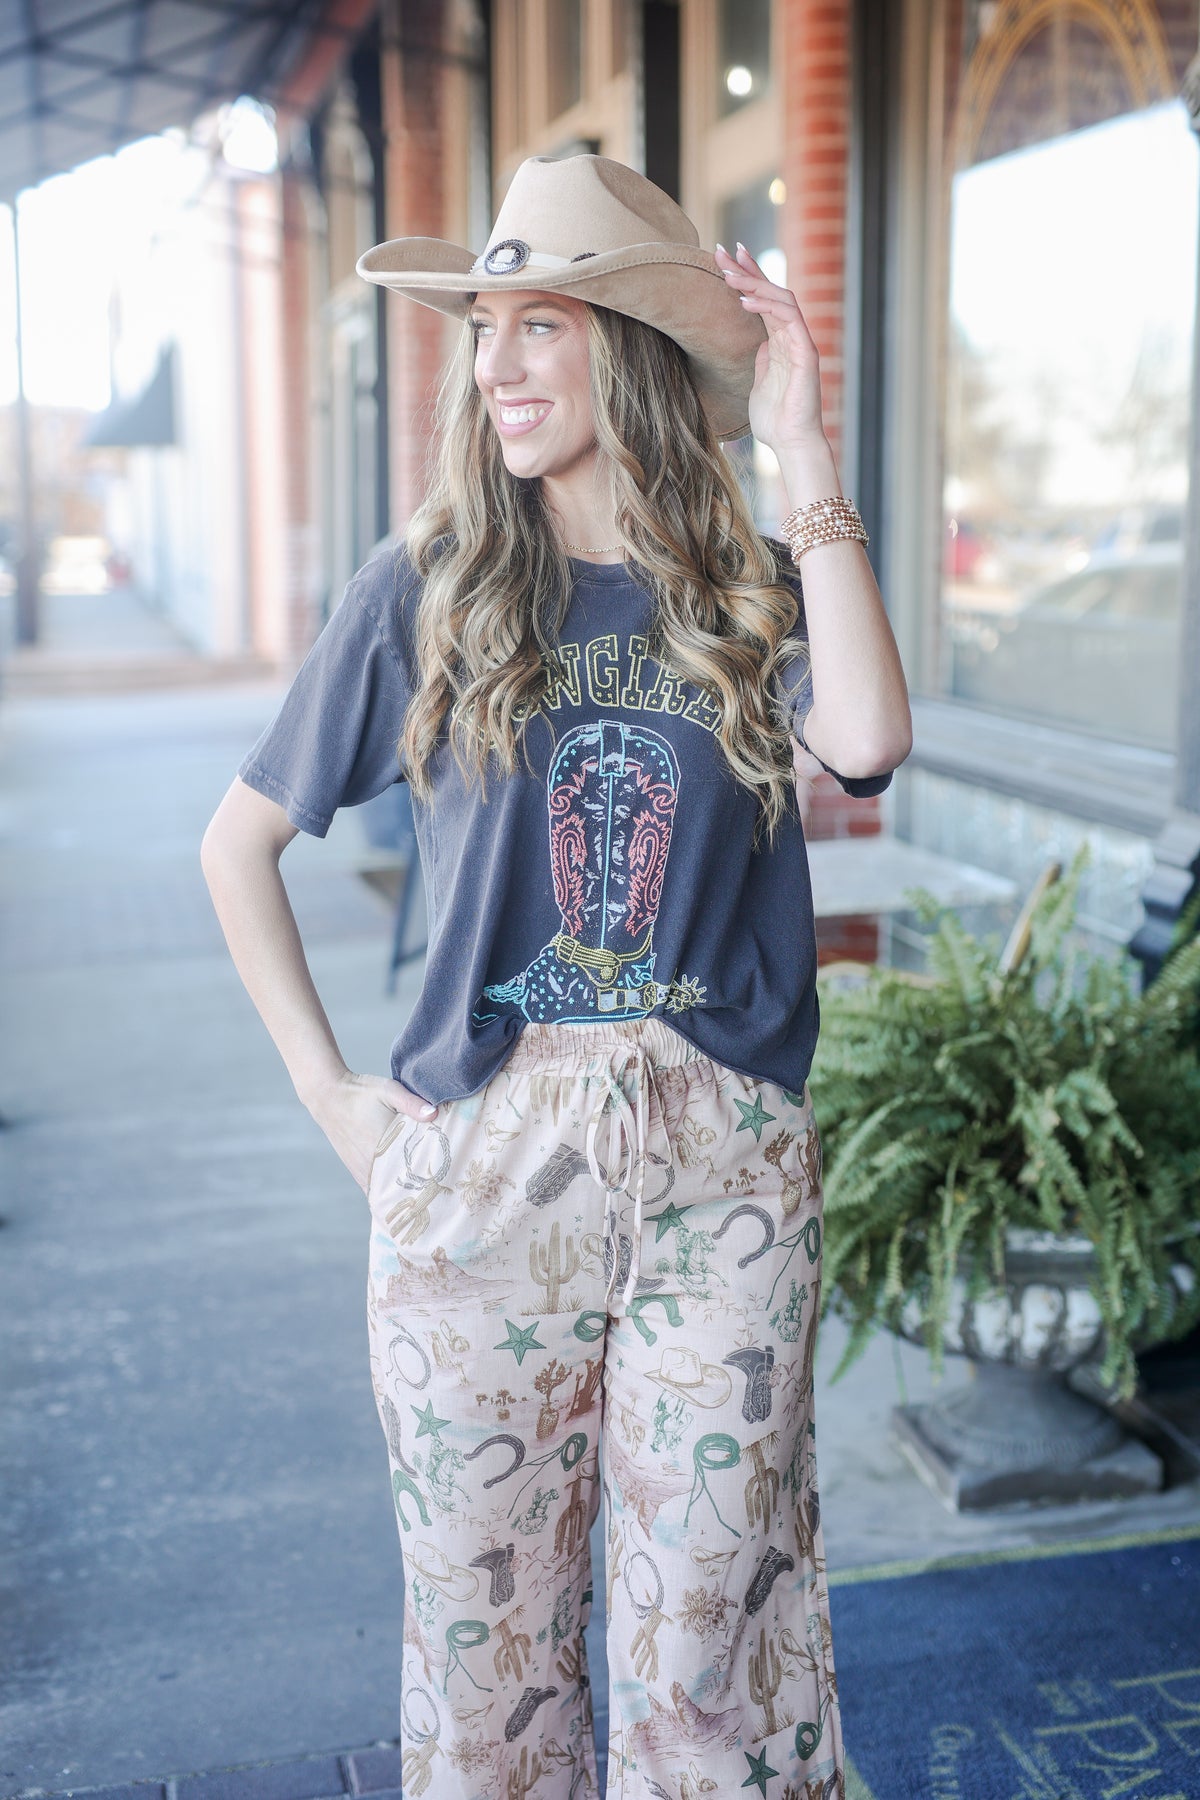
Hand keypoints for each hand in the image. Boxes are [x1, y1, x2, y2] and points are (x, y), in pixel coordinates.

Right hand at [305, 1068, 435, 1194]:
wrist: (328, 1097)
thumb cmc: (361, 1092)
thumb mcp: (388, 1090)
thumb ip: (412, 1103)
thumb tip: (434, 1114)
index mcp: (383, 1145)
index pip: (412, 1171)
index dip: (430, 1179)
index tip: (446, 1182)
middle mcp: (372, 1163)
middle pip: (402, 1186)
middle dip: (420, 1190)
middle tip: (441, 1191)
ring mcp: (362, 1170)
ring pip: (387, 1192)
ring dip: (404, 1194)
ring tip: (424, 1195)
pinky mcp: (356, 1171)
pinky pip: (374, 1191)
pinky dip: (387, 1194)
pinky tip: (401, 1195)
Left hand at [715, 242, 827, 455]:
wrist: (792, 443)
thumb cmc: (775, 420)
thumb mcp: (759, 384)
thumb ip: (760, 361)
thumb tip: (758, 345)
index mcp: (779, 341)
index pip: (763, 300)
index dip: (747, 276)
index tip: (726, 258)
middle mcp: (791, 336)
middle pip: (771, 290)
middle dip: (747, 269)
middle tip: (721, 251)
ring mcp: (800, 342)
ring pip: (781, 297)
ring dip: (753, 282)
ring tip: (727, 274)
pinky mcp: (806, 352)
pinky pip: (788, 318)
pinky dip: (766, 306)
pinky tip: (743, 302)